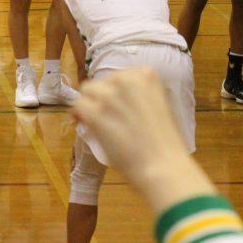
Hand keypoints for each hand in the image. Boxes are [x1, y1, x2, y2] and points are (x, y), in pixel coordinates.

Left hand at [72, 68, 188, 177]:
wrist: (163, 166)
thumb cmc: (164, 143)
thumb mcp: (156, 106)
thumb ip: (137, 96)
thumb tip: (114, 99)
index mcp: (146, 76)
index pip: (120, 76)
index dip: (115, 91)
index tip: (117, 104)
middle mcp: (126, 80)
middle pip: (101, 82)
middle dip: (101, 97)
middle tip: (106, 116)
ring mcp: (109, 96)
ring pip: (87, 91)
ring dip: (90, 104)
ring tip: (96, 121)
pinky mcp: (95, 113)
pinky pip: (78, 106)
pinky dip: (79, 115)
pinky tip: (84, 124)